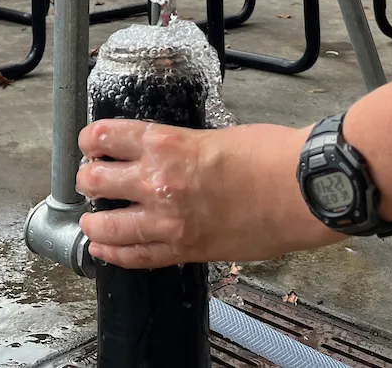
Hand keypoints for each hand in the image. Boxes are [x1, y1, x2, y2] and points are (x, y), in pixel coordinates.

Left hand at [77, 119, 340, 268]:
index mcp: (165, 143)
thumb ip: (180, 147)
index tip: (89, 144)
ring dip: (93, 223)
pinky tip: (106, 250)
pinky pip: (137, 257)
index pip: (104, 137)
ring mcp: (170, 220)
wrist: (303, 188)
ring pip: (107, 226)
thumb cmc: (271, 155)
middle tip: (90, 180)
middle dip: (88, 180)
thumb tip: (163, 155)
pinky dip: (115, 254)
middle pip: (95, 181)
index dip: (90, 141)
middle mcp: (159, 181)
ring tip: (92, 221)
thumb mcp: (213, 135)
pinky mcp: (187, 249)